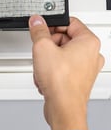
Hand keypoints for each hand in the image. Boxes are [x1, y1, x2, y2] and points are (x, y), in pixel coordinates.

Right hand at [29, 15, 104, 129]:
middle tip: (40, 52)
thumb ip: (39, 31)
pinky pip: (62, 69)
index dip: (52, 24)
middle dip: (48, 46)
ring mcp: (87, 68)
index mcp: (89, 42)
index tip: (40, 27)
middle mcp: (92, 54)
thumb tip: (37, 22)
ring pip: (62, 55)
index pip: (70, 22)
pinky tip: (46, 78)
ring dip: (48, 60)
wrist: (64, 107)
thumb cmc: (61, 82)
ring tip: (43, 68)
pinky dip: (51, 72)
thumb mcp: (42, 48)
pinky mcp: (79, 80)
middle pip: (65, 39)